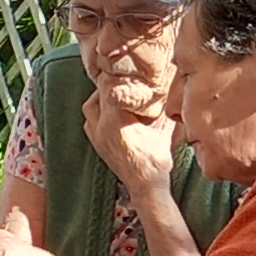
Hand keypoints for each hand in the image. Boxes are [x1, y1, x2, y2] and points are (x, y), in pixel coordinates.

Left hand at [82, 81, 179, 195]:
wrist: (145, 186)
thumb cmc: (156, 160)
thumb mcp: (163, 129)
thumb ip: (160, 108)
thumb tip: (165, 89)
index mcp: (116, 121)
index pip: (109, 89)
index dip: (116, 77)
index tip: (122, 69)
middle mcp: (101, 128)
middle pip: (95, 97)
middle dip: (106, 88)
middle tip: (119, 82)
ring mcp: (96, 138)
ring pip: (89, 109)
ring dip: (99, 100)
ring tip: (116, 96)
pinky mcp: (97, 145)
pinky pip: (90, 122)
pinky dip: (98, 113)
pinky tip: (112, 113)